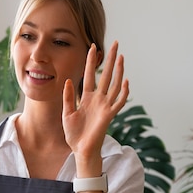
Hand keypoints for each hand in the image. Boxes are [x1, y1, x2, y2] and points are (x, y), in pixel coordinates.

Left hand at [62, 41, 128, 173]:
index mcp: (87, 98)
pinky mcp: (108, 115)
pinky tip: (125, 81)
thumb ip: (68, 97)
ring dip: (118, 71)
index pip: (90, 75)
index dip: (91, 61)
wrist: (80, 149)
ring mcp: (104, 106)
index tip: (92, 47)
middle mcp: (98, 99)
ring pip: (114, 84)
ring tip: (121, 56)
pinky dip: (123, 92)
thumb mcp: (67, 113)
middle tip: (115, 43)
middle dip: (110, 59)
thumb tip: (67, 80)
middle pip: (105, 75)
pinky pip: (118, 102)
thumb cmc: (74, 134)